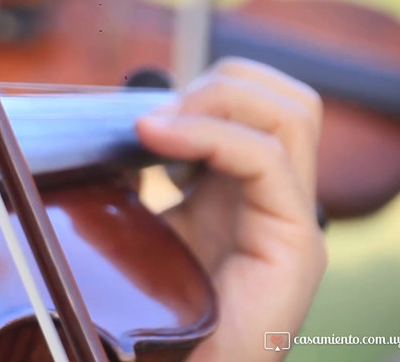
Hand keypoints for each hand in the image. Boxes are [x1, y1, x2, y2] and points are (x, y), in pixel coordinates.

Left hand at [136, 57, 327, 360]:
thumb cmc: (155, 314)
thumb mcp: (139, 230)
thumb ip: (134, 185)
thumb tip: (104, 134)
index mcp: (244, 193)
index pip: (258, 104)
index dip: (204, 90)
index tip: (141, 116)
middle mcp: (278, 199)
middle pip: (285, 99)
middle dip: (219, 85)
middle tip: (157, 118)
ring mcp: (293, 218)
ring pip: (292, 113)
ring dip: (216, 100)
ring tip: (156, 126)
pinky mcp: (295, 243)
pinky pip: (266, 158)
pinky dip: (209, 134)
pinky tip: (155, 137)